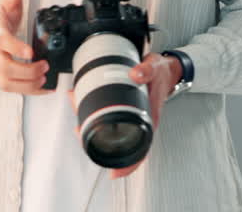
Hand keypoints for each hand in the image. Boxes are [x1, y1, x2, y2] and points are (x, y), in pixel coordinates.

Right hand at [0, 0, 49, 94]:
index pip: (3, 41)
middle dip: (27, 70)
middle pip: (6, 68)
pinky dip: (30, 91)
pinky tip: (45, 87)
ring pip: (7, 83)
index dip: (16, 47)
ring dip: (28, 84)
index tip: (30, 51)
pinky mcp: (0, 77)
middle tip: (45, 66)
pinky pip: (12, 89)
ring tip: (44, 78)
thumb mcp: (7, 3)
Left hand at [69, 52, 182, 178]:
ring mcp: (131, 116)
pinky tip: (82, 103)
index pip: (141, 149)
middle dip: (96, 139)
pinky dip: (93, 111)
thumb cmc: (162, 75)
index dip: (128, 165)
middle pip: (118, 141)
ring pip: (109, 128)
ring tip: (77, 114)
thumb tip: (135, 74)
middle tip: (80, 131)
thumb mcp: (156, 69)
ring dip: (91, 123)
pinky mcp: (123, 108)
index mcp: (149, 119)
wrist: (164, 68)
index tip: (115, 173)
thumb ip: (147, 71)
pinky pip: (107, 116)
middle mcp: (139, 121)